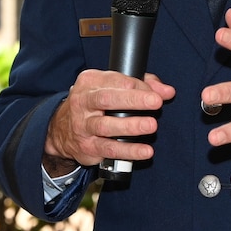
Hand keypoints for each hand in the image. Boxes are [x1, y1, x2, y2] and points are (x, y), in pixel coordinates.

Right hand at [44, 69, 175, 172]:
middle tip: (155, 102)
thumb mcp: (112, 87)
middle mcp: (83, 101)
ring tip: (151, 125)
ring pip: (106, 125)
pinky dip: (128, 151)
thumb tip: (167, 91)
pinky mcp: (88, 146)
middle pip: (108, 99)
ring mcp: (83, 125)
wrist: (63, 129)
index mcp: (90, 82)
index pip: (117, 80)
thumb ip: (141, 85)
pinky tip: (144, 150)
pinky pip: (109, 149)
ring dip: (131, 126)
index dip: (139, 87)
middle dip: (134, 100)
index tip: (156, 95)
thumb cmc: (95, 105)